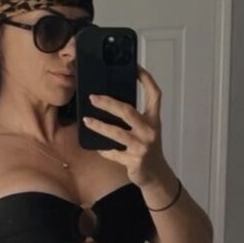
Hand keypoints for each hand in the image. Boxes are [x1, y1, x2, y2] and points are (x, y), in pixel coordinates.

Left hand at [82, 64, 167, 187]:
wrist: (156, 175)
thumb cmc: (148, 149)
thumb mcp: (147, 130)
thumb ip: (135, 118)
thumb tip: (110, 103)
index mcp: (154, 119)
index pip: (154, 94)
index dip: (146, 79)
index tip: (135, 67)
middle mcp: (150, 131)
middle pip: (127, 111)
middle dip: (108, 103)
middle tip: (93, 98)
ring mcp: (142, 146)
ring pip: (116, 133)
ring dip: (99, 126)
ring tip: (87, 120)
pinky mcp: (134, 161)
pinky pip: (113, 153)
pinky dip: (104, 150)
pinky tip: (97, 147)